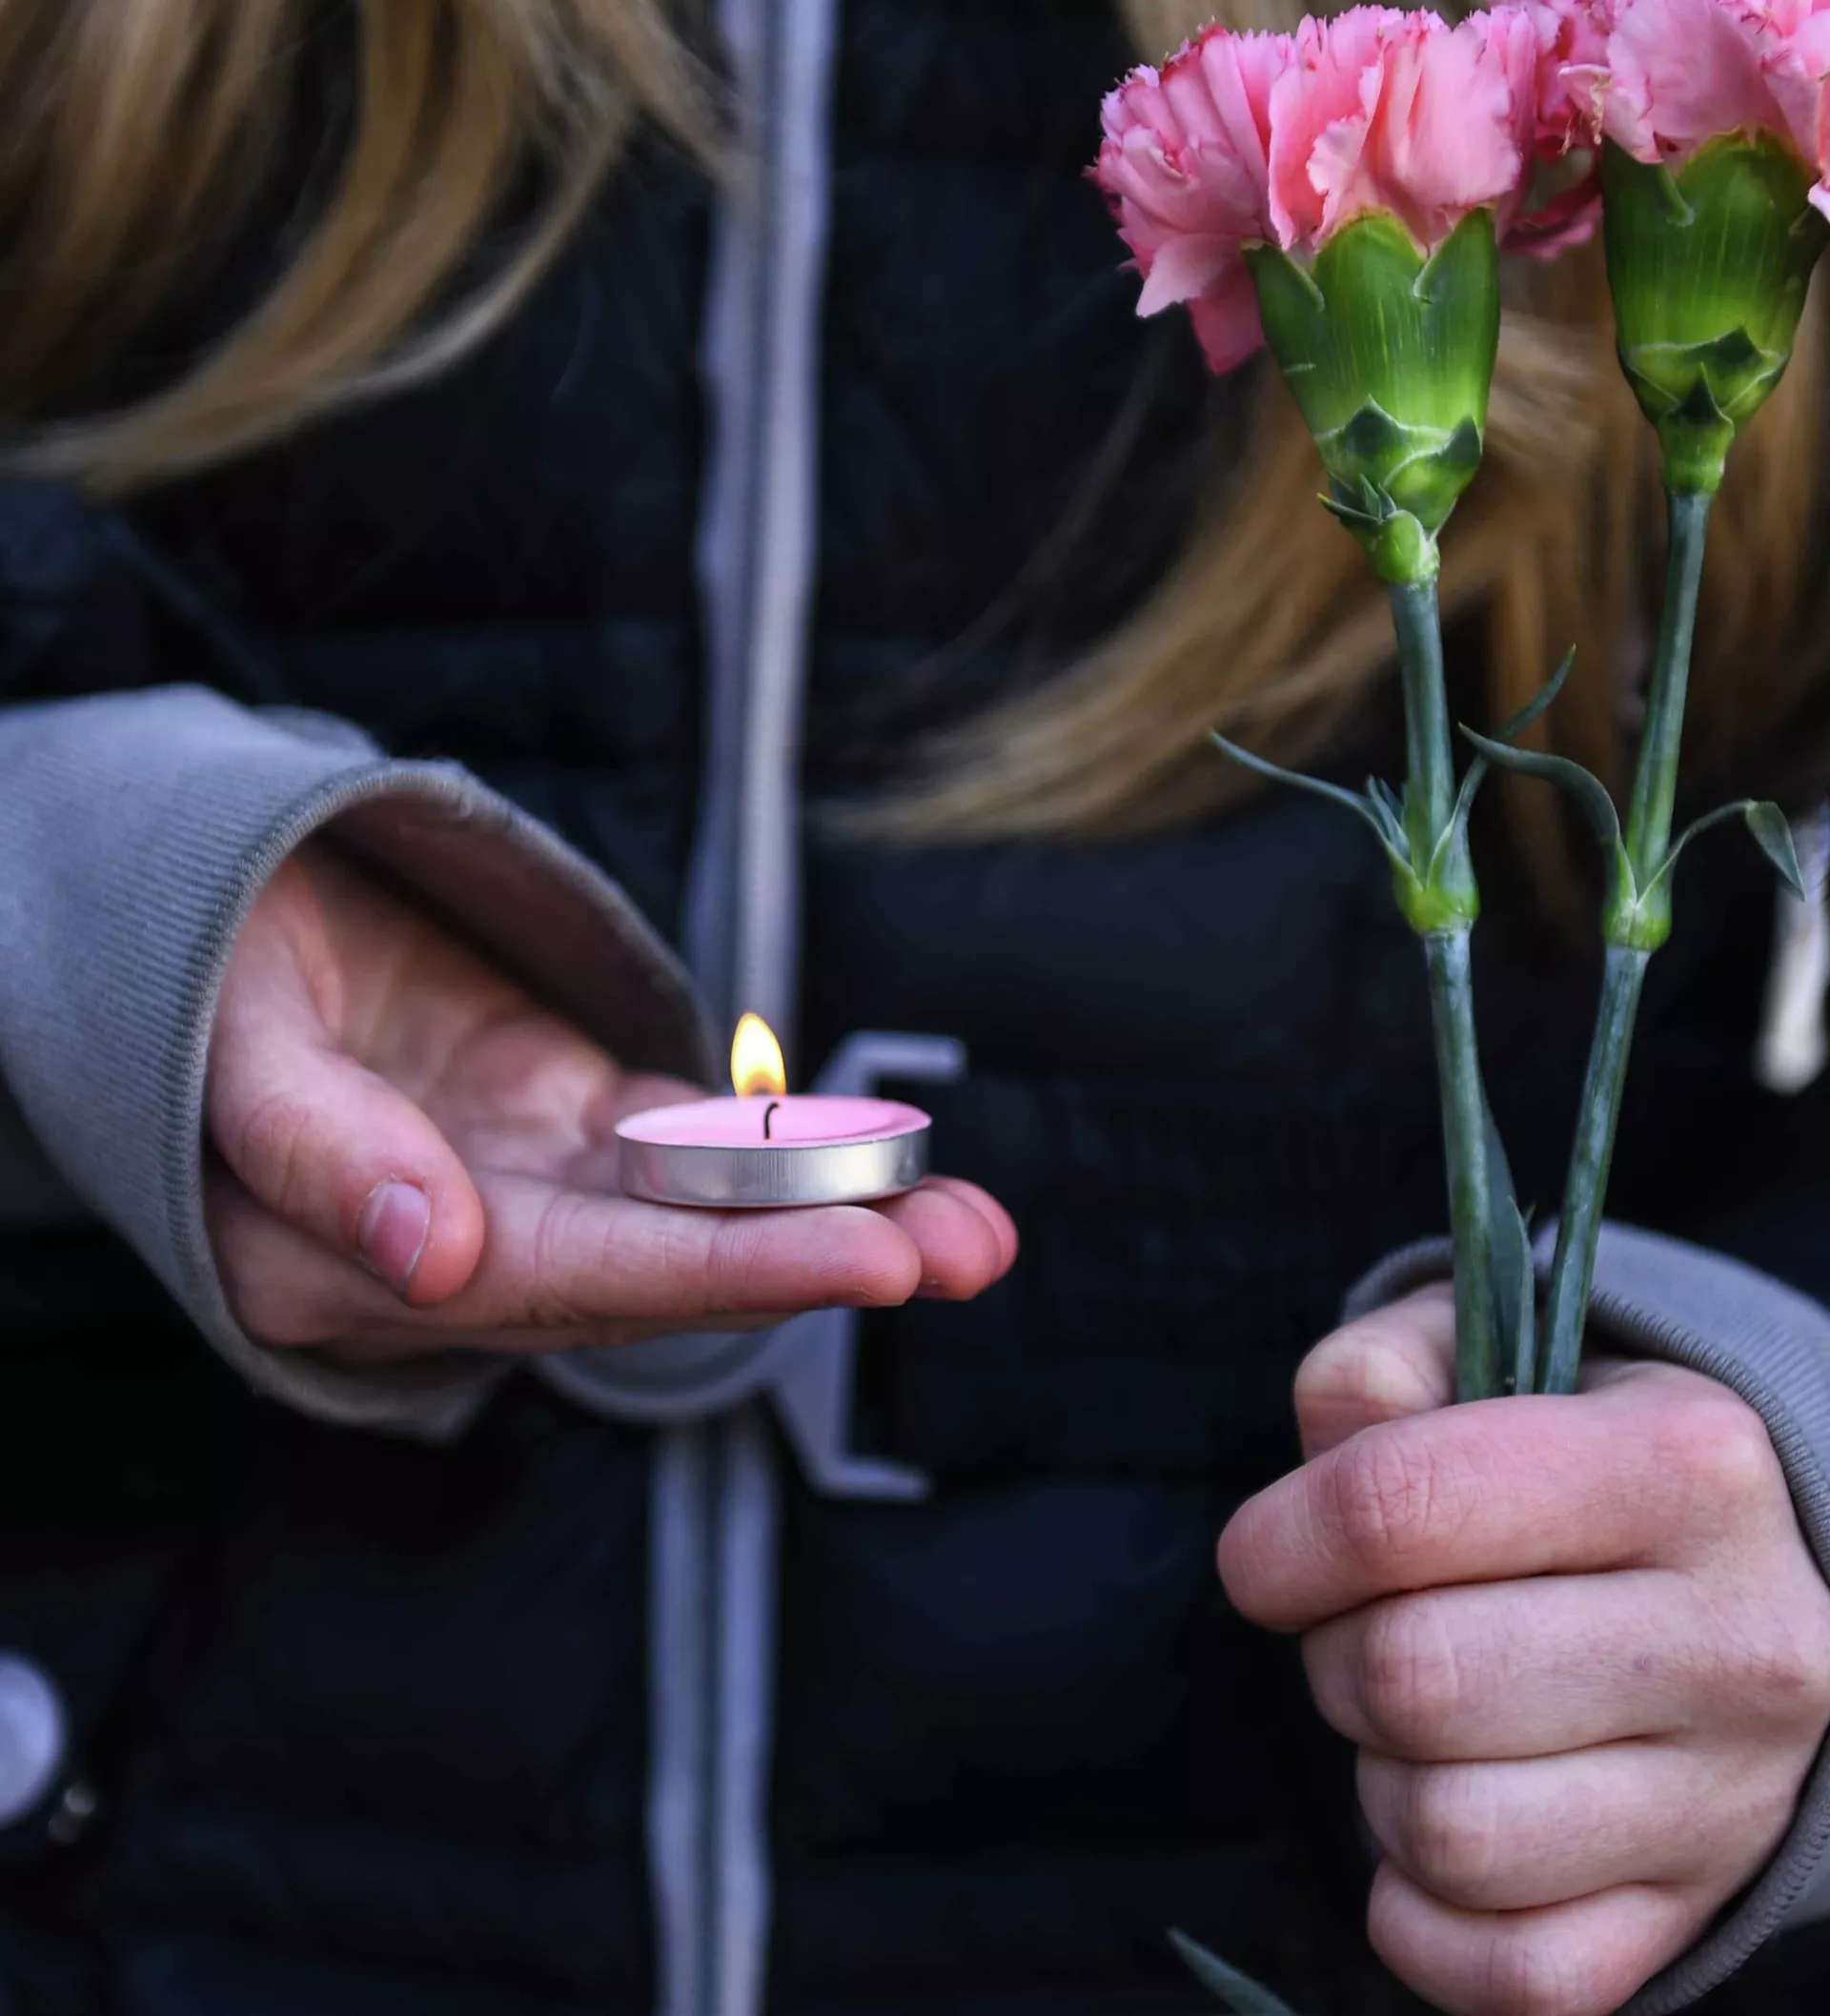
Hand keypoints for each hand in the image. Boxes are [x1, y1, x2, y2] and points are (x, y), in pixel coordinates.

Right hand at [206, 843, 1015, 1362]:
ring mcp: (529, 1188)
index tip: (870, 1256)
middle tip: (970, 1249)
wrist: (213, 920)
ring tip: (975, 1226)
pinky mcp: (572, 1128)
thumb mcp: (232, 1044)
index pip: (570, 1278)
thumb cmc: (202, 975)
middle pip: (663, 1267)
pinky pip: (695, 1149)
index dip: (726, 1270)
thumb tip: (438, 1255)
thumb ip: (323, 1151)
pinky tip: (888, 1160)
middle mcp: (465, 1249)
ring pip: (700, 1216)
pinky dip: (794, 1155)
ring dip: (838, 1220)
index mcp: (357, 1265)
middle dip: (824, 1258)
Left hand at [1219, 1287, 1829, 2015]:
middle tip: (1366, 1630)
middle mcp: (1733, 1637)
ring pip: (1450, 1836)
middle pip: (1411, 1679)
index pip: (1396, 1506)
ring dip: (1380, 1783)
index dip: (1281, 1538)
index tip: (1268, 1556)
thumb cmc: (1570, 1460)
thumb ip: (1381, 1370)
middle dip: (1334, 1655)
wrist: (1748, 1587)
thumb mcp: (1491, 1358)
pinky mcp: (1694, 1912)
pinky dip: (1424, 1917)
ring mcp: (1728, 1796)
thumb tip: (1329, 1442)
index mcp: (1681, 1464)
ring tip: (1421, 1722)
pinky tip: (1439, 1823)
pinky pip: (1504, 1974)